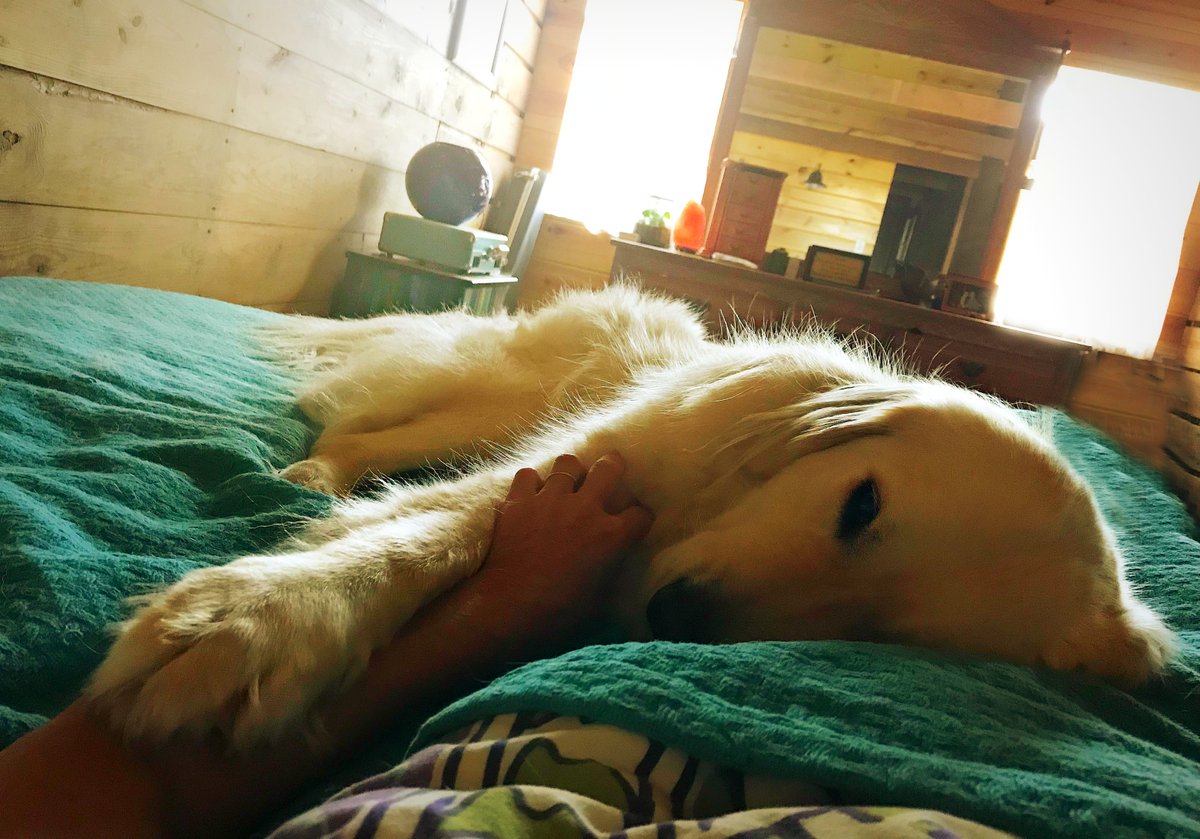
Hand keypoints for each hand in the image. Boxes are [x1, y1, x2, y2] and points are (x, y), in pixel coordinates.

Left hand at [470, 453, 653, 643]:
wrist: (510, 608)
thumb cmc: (559, 613)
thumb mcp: (600, 599)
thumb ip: (612, 573)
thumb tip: (614, 565)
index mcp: (611, 535)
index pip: (641, 514)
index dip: (641, 518)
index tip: (636, 523)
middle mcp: (585, 509)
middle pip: (609, 467)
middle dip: (614, 467)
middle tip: (609, 474)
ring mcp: (550, 500)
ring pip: (568, 463)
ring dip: (572, 472)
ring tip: (568, 484)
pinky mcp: (518, 501)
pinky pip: (528, 475)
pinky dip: (531, 483)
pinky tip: (532, 495)